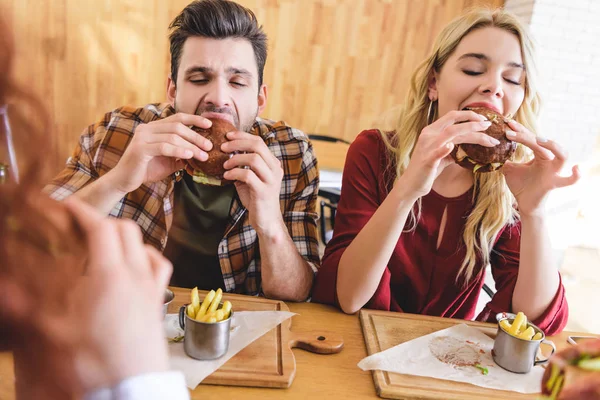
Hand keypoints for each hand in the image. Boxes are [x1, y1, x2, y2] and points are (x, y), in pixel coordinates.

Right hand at [0, 195, 172, 396]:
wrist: (133, 387)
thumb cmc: (94, 362)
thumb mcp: (55, 334)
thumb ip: (27, 308)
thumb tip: (4, 288)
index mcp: (109, 275)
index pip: (100, 228)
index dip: (83, 213)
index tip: (68, 207)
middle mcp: (136, 274)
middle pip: (126, 229)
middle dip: (103, 222)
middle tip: (81, 228)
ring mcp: (152, 287)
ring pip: (145, 245)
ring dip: (126, 237)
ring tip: (106, 245)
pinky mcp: (159, 302)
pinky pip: (160, 267)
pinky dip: (147, 256)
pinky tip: (136, 265)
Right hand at [109, 113, 212, 192]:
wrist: (124, 181)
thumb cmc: (146, 170)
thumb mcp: (168, 161)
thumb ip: (181, 154)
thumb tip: (200, 152)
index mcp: (153, 128)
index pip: (177, 118)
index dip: (194, 119)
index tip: (209, 124)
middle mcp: (147, 129)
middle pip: (177, 127)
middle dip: (196, 136)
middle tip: (209, 146)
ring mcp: (142, 137)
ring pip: (173, 137)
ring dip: (191, 146)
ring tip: (203, 155)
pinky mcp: (140, 148)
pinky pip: (164, 147)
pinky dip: (178, 151)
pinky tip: (189, 156)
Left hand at [221, 130, 284, 234]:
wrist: (266, 221)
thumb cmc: (256, 199)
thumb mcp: (250, 178)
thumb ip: (243, 165)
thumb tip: (226, 152)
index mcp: (273, 163)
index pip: (259, 141)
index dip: (242, 136)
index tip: (228, 136)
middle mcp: (275, 169)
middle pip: (258, 145)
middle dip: (238, 143)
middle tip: (223, 147)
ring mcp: (271, 180)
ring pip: (254, 159)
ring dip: (235, 159)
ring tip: (225, 165)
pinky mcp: (264, 191)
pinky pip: (248, 175)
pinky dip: (234, 173)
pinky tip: (226, 176)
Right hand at [399, 110, 498, 197]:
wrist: (412, 185)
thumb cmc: (427, 170)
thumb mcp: (441, 156)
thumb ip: (452, 148)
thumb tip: (468, 146)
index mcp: (431, 131)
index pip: (451, 116)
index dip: (469, 115)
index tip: (483, 120)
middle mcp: (428, 136)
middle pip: (454, 124)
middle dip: (474, 123)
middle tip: (490, 126)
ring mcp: (427, 148)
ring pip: (450, 134)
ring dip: (471, 134)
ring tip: (487, 138)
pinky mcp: (427, 161)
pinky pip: (436, 153)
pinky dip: (444, 149)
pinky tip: (451, 146)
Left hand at [501, 119, 579, 215]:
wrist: (525, 203)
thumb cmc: (521, 185)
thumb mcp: (509, 170)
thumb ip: (504, 159)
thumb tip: (494, 149)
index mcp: (540, 155)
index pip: (532, 138)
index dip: (520, 130)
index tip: (508, 124)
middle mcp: (549, 160)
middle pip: (543, 143)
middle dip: (527, 135)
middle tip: (511, 132)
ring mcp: (553, 171)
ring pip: (562, 156)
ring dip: (553, 146)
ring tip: (538, 140)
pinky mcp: (553, 184)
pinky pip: (568, 181)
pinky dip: (575, 176)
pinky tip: (576, 168)